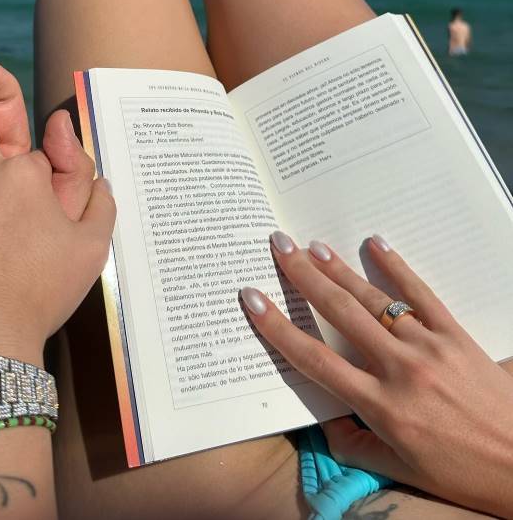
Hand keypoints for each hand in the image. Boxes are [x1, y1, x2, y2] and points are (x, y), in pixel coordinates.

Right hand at [240, 232, 512, 517]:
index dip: (278, 328)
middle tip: (279, 246)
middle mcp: (400, 370)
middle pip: (339, 314)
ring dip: (340, 270)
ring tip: (312, 246)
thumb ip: (356, 445)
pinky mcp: (456, 335)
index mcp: (381, 406)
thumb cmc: (464, 472)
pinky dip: (397, 266)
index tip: (253, 299)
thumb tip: (324, 422)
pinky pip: (421, 293)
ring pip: (374, 299)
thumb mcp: (403, 470)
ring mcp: (429, 347)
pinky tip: (376, 243)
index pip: (315, 360)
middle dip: (303, 277)